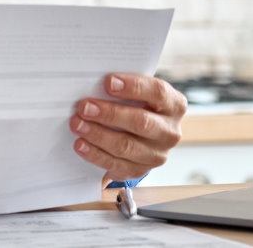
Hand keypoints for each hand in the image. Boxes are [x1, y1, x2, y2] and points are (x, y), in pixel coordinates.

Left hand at [69, 73, 185, 183]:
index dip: (133, 87)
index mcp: (174, 105)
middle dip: (110, 114)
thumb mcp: (138, 93)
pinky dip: (95, 154)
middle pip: (141, 122)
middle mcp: (169, 131)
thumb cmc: (137, 105)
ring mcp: (157, 154)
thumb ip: (124, 88)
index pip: (158, 93)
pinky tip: (81, 145)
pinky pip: (117, 164)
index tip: (108, 82)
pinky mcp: (140, 169)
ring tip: (77, 125)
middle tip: (85, 107)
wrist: (142, 135)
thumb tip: (94, 83)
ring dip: (98, 135)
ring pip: (127, 146)